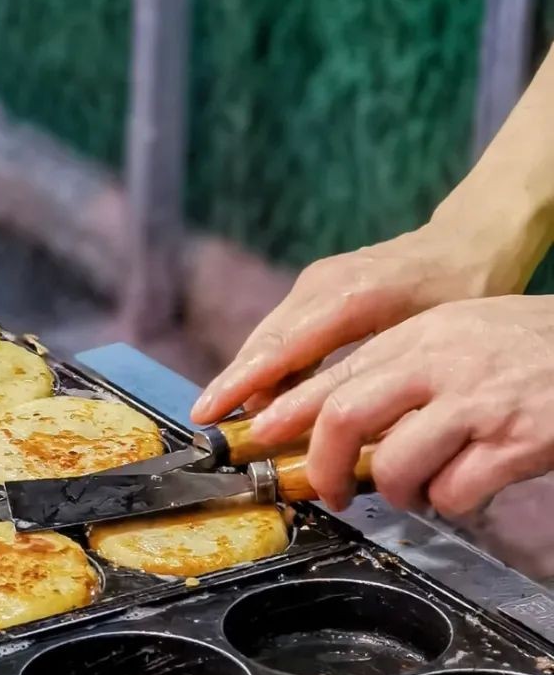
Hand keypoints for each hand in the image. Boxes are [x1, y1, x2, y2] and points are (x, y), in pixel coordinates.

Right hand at [191, 224, 513, 423]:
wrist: (468, 242)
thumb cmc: (462, 294)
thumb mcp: (431, 342)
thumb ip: (382, 380)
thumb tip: (340, 432)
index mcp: (350, 299)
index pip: (281, 348)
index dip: (241, 384)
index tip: (207, 413)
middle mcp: (322, 285)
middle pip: (264, 342)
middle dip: (233, 385)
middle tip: (207, 426)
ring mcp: (316, 282)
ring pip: (269, 337)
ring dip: (250, 377)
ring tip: (229, 419)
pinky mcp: (317, 287)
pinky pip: (284, 331)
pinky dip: (271, 364)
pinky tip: (267, 395)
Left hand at [247, 296, 553, 514]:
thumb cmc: (529, 347)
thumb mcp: (459, 334)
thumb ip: (403, 367)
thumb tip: (340, 418)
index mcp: (421, 336)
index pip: (336, 376)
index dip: (291, 415)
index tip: (261, 441)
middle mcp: (442, 363)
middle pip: (347, 415)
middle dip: (324, 465)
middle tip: (330, 492)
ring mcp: (479, 402)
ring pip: (397, 462)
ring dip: (396, 492)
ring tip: (414, 493)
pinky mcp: (516, 442)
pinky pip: (454, 490)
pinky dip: (447, 503)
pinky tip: (464, 491)